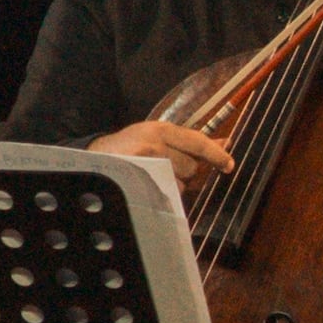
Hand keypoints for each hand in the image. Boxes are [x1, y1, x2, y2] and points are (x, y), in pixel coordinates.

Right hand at [91, 116, 235, 186]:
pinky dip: (164, 193)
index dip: (216, 155)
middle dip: (186, 172)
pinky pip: (166, 193)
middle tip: (167, 168)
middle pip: (191, 167)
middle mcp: (154, 145)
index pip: (197, 142)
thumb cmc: (130, 147)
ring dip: (174, 184)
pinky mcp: (139, 182)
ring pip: (180, 183)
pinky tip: (150, 185)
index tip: (229, 165)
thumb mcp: (158, 136)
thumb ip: (190, 142)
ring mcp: (146, 165)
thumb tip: (225, 143)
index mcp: (160, 130)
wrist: (94, 158)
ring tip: (154, 176)